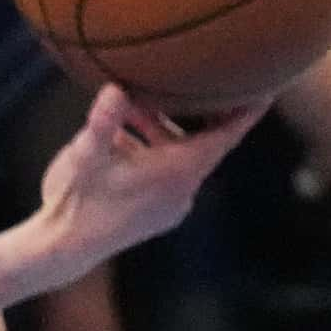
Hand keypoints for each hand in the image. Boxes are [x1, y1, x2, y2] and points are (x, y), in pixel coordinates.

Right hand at [32, 85, 263, 276]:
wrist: (62, 250)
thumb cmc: (76, 201)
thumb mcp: (85, 154)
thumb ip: (104, 121)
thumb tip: (115, 87)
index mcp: (178, 171)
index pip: (230, 133)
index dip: (250, 107)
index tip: (268, 82)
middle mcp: (183, 189)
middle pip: (209, 142)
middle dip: (205, 112)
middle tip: (206, 80)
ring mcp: (171, 205)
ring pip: (183, 158)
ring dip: (167, 132)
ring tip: (138, 108)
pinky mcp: (156, 214)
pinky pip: (168, 175)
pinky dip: (156, 153)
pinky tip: (124, 142)